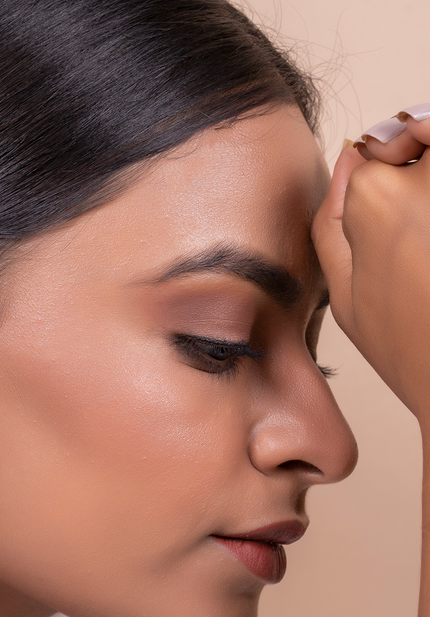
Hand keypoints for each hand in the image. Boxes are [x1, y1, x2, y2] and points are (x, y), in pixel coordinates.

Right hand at [313, 104, 429, 422]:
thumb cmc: (410, 348)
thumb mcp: (343, 293)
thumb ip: (332, 218)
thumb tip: (347, 159)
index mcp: (377, 197)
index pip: (373, 149)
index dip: (376, 176)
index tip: (384, 207)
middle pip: (423, 131)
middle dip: (418, 156)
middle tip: (419, 215)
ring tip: (428, 228)